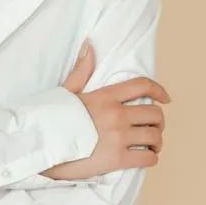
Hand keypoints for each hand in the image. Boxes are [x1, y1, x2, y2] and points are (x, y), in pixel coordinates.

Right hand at [42, 40, 170, 180]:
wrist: (40, 146)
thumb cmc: (50, 119)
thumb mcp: (66, 91)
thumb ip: (81, 70)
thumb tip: (89, 45)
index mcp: (105, 97)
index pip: (142, 86)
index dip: (159, 90)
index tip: (165, 98)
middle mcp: (116, 115)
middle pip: (155, 114)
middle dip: (158, 122)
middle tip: (152, 128)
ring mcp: (118, 138)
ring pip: (155, 136)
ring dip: (156, 142)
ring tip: (150, 145)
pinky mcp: (117, 160)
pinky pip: (148, 158)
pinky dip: (150, 158)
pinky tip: (144, 157)